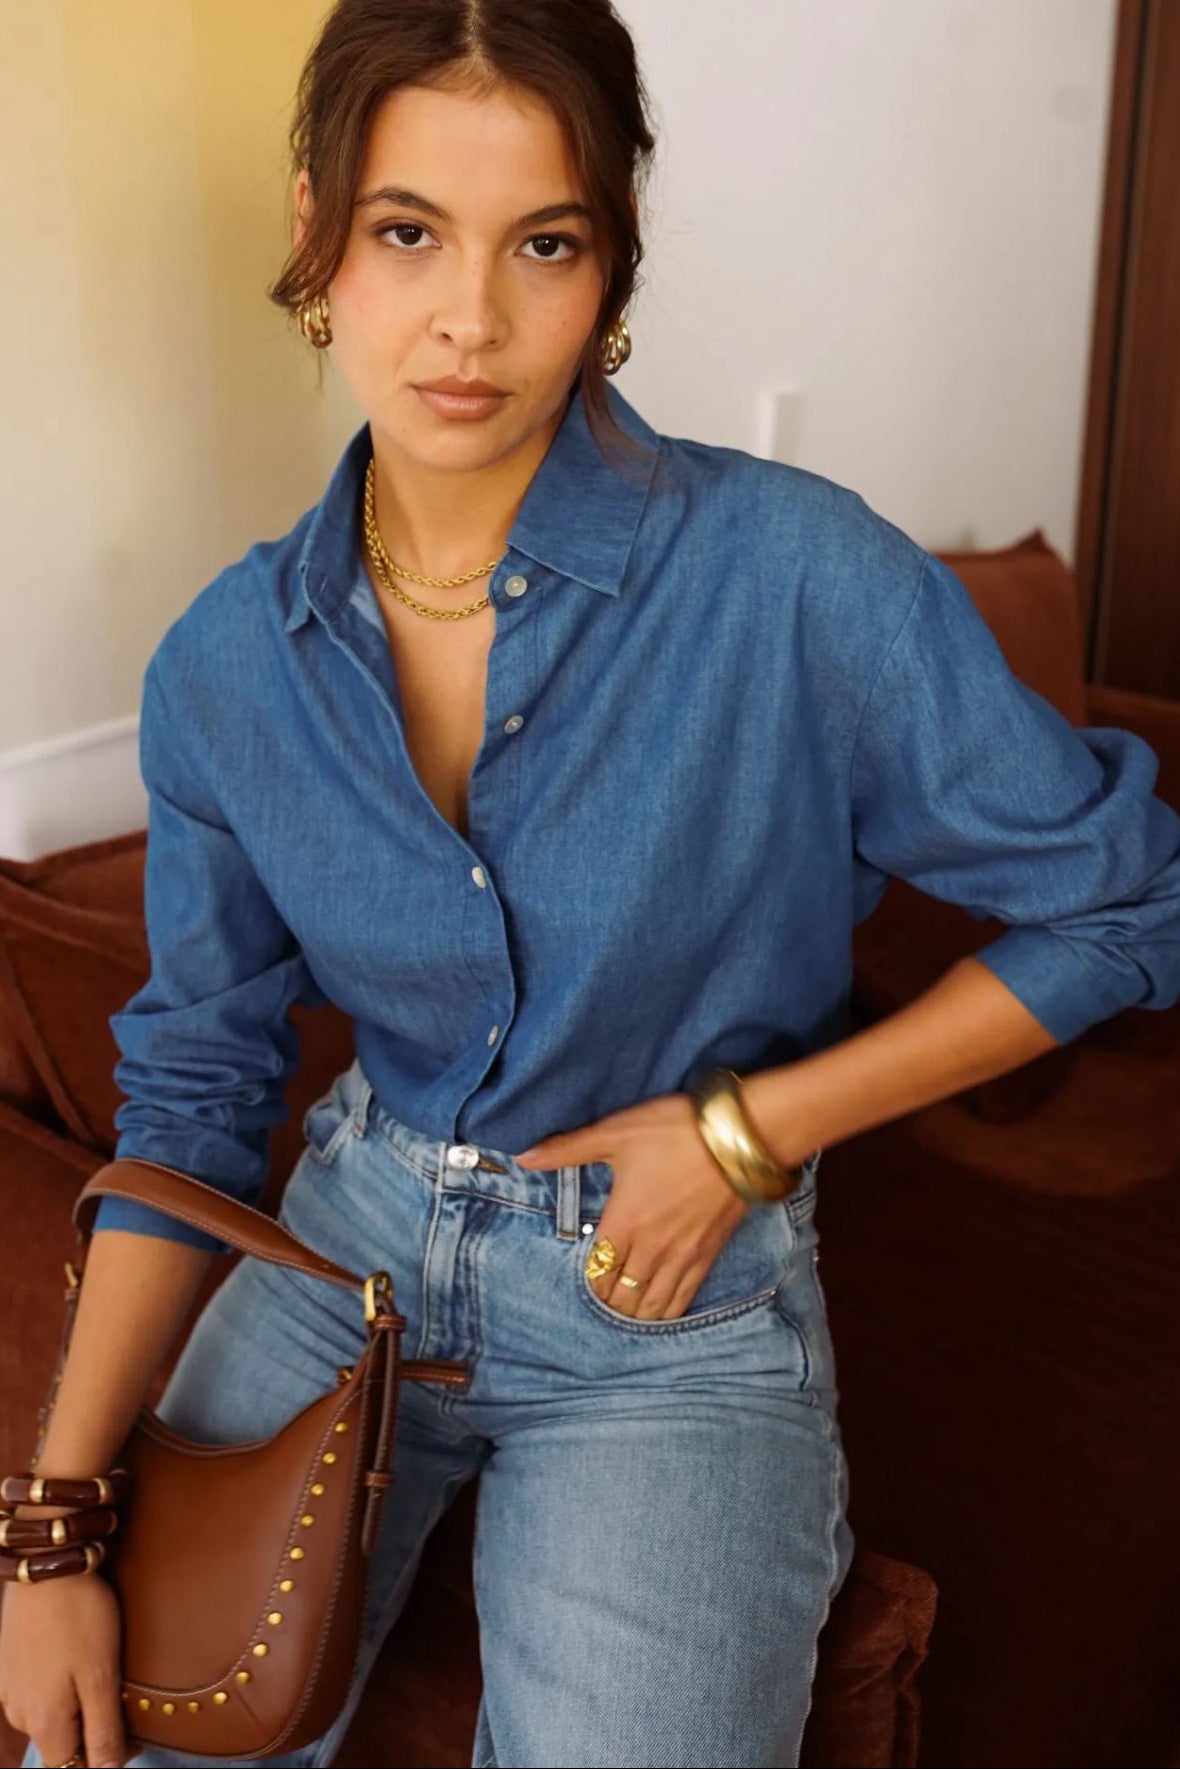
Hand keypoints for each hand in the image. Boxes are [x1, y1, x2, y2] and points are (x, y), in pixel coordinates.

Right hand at [0, 1553, 127, 1768]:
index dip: (106, 1757)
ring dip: (76, 1708)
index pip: (72, 1766)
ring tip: (101, 1674)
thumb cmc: (80, 1616)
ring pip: (49, 1717)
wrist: (48, 1563)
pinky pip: (37, 1691)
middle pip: (60, 1744)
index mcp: (43, 1723)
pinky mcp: (10, 1663)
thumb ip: (103, 1730)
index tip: (133, 1731)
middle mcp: (20, 1713)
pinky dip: (59, 1687)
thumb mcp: (102, 1676)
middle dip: (91, 1733)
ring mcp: (11, 1687)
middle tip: (122, 1699)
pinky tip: (77, 1660)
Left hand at [517, 1092, 747, 1318]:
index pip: (596, 1273)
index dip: (587, 1284)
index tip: (584, 1281)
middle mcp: (650, 1249)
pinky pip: (683, 1299)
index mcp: (623, 1222)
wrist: (738, 1138)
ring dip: (634, 1314)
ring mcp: (682, 1256)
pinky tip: (659, 1314)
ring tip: (624, 1314)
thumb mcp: (616, 1132)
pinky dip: (667, 1313)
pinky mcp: (708, 1255)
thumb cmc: (675, 1131)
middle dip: (608, 1304)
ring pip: (651, 1306)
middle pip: (621, 1297)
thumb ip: (568, 1149)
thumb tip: (524, 1156)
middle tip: (601, 1301)